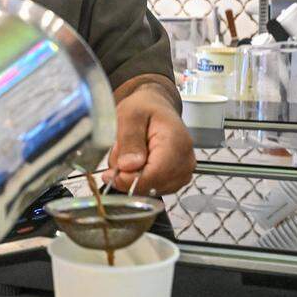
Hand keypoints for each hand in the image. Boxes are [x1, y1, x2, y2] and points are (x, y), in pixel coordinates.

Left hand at [101, 81, 194, 195]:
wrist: (156, 107)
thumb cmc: (144, 108)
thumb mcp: (129, 115)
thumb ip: (129, 140)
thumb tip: (129, 166)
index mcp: (176, 142)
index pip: (154, 175)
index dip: (129, 180)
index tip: (111, 174)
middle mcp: (185, 159)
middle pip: (152, 185)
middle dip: (129, 177)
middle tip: (120, 155)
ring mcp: (184, 171)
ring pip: (151, 189)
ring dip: (134, 178)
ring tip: (130, 155)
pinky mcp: (178, 178)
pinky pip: (153, 189)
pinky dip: (141, 180)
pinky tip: (137, 163)